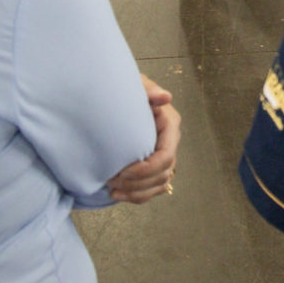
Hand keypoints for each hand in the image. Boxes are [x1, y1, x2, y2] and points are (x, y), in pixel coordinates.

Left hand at [106, 77, 179, 203]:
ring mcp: (164, 155)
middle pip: (163, 173)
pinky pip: (153, 189)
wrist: (118, 98)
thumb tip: (165, 97)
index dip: (146, 169)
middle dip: (138, 182)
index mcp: (169, 125)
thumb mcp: (136, 86)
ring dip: (137, 192)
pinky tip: (118, 195)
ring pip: (160, 184)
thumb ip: (149, 90)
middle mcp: (170, 142)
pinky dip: (137, 196)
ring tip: (113, 190)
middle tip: (113, 180)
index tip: (123, 171)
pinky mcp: (154, 166)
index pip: (165, 155)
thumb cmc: (126, 90)